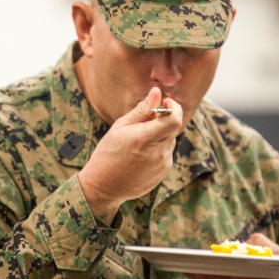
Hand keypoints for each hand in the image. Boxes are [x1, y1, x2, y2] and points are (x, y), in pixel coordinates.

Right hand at [77, 87, 182, 224]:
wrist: (104, 186)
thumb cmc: (108, 153)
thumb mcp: (120, 127)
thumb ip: (141, 110)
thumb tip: (156, 92)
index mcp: (144, 139)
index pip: (174, 119)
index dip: (174, 107)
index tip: (166, 102)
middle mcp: (158, 153)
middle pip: (173, 128)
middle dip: (163, 121)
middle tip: (144, 123)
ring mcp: (162, 165)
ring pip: (169, 141)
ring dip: (159, 136)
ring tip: (137, 144)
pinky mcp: (163, 173)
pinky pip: (166, 154)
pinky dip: (157, 149)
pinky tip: (140, 156)